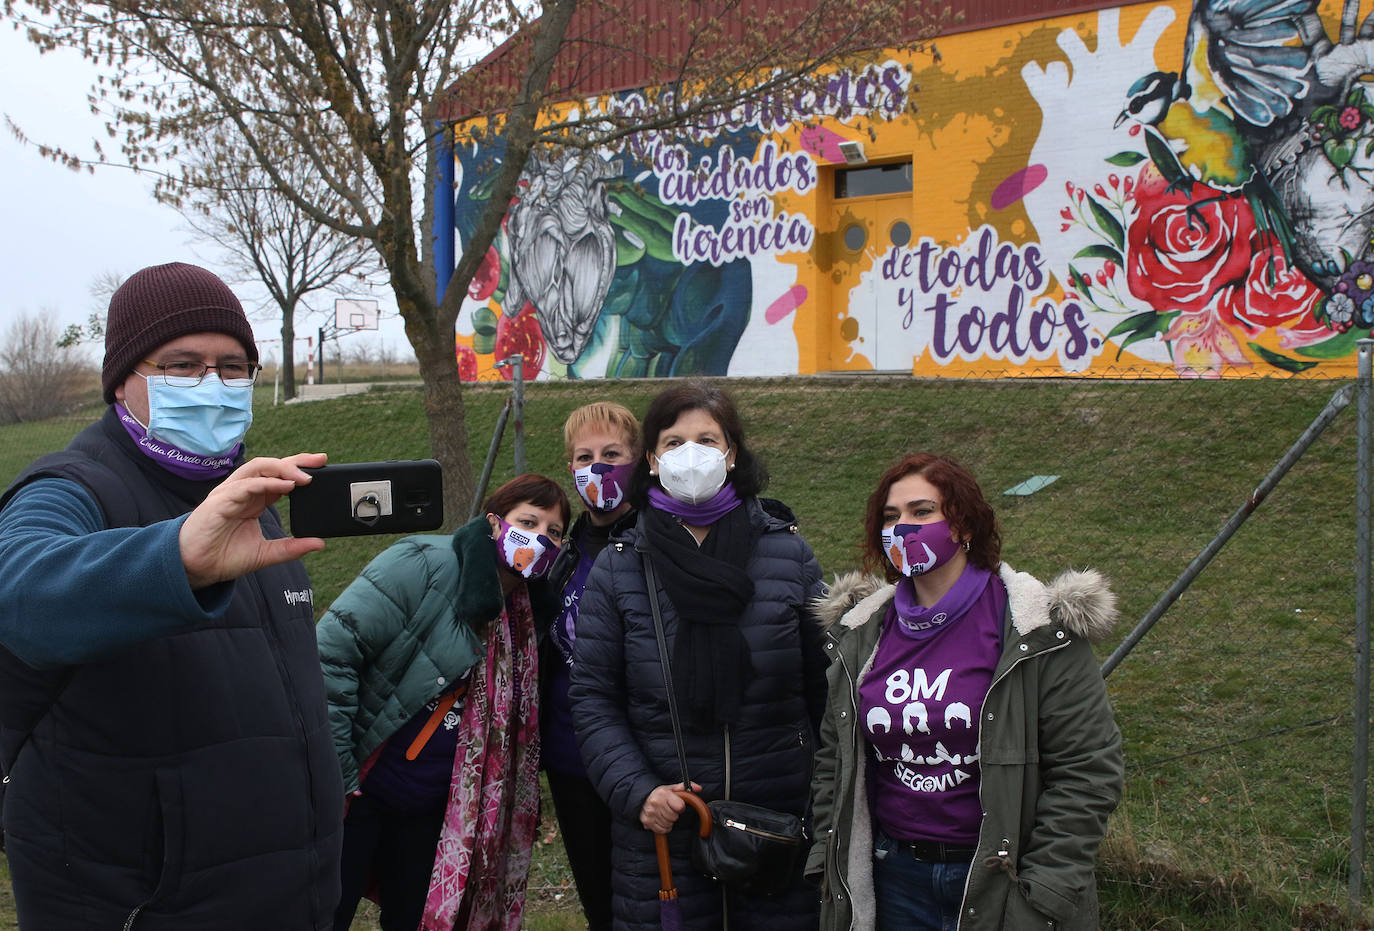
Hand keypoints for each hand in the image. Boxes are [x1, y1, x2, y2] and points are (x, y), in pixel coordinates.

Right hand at [179, 452, 327, 588]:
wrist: (195, 568)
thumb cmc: (224, 555)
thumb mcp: (266, 553)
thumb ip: (292, 548)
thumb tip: (319, 543)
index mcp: (255, 500)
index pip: (280, 476)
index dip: (300, 468)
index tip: (323, 464)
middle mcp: (244, 492)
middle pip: (271, 465)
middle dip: (296, 461)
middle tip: (320, 461)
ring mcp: (230, 494)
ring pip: (258, 468)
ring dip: (282, 468)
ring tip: (304, 477)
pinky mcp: (220, 502)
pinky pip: (245, 486)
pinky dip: (265, 483)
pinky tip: (284, 486)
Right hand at [639, 782, 701, 834]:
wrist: (643, 798)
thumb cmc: (660, 794)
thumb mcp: (672, 788)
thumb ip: (685, 787)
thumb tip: (699, 788)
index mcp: (664, 794)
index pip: (680, 807)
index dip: (680, 807)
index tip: (677, 805)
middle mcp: (656, 803)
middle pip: (674, 817)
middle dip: (674, 815)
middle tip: (669, 809)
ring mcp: (650, 813)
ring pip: (668, 825)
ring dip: (668, 822)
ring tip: (664, 814)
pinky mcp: (646, 821)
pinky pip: (662, 830)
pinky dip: (663, 827)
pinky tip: (660, 820)